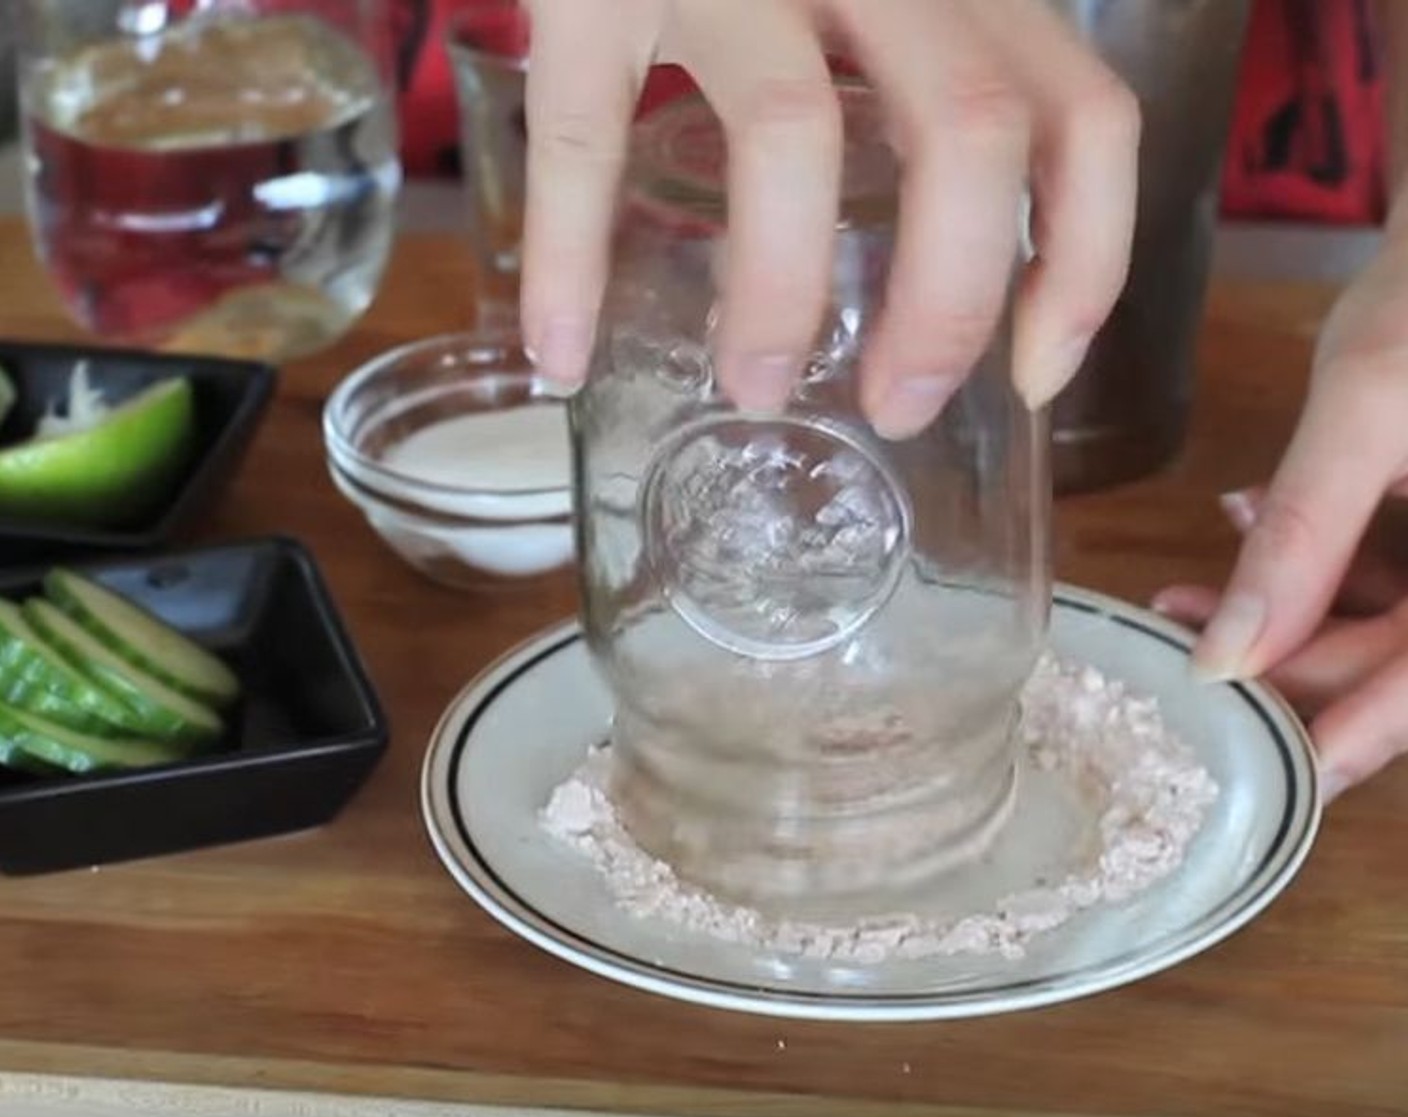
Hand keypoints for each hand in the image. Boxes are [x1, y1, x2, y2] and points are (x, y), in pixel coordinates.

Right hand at [521, 0, 1138, 436]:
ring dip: (782, 293)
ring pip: (794, 132)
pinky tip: (562, 350)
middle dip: (946, 306)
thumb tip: (955, 264)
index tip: (1034, 374)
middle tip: (897, 406)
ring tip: (755, 389)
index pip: (1082, 115)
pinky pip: (584, 131)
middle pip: (968, 134)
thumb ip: (930, 79)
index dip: (1086, 259)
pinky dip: (569, 257)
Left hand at [1156, 232, 1407, 799]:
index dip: (1361, 733)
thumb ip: (1300, 538)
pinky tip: (1247, 526)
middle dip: (1292, 659)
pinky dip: (1324, 568)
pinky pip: (1395, 575)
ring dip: (1292, 614)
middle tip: (1190, 653)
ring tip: (1189, 595)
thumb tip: (1226, 659)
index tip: (1281, 772)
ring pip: (1392, 621)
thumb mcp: (1362, 411)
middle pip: (1404, 657)